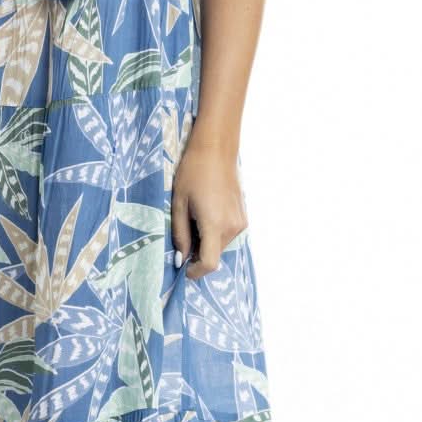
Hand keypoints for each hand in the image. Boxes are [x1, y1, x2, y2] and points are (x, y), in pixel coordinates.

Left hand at [171, 135, 247, 278]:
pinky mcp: (243, 216)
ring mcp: (240, 222)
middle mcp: (232, 227)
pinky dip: (215, 233)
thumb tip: (181, 257)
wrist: (216, 150)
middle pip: (214, 255)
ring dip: (206, 243)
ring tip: (193, 220)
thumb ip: (180, 234)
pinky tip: (205, 214)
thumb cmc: (192, 173)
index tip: (184, 269)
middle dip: (198, 255)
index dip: (196, 272)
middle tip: (183, 237)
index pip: (209, 263)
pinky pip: (227, 234)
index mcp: (214, 225)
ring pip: (221, 245)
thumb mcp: (179, 205)